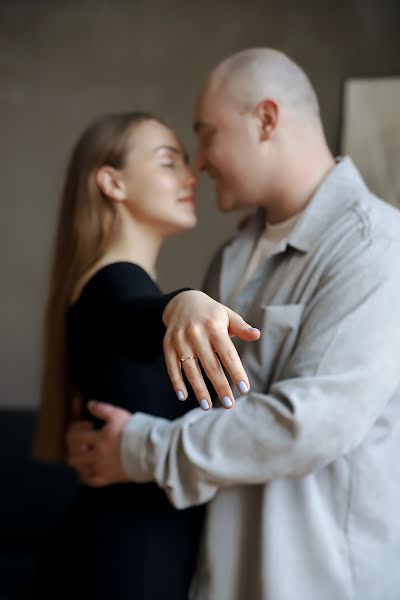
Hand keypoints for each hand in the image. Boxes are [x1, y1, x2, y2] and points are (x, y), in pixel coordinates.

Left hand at [67, 401, 131, 486]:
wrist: (150, 450)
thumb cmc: (135, 430)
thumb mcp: (118, 415)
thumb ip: (102, 409)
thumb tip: (89, 404)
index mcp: (99, 438)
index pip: (74, 436)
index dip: (76, 429)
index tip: (88, 426)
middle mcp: (97, 455)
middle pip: (74, 453)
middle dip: (74, 447)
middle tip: (83, 441)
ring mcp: (102, 468)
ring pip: (80, 467)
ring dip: (78, 460)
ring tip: (83, 454)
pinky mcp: (108, 478)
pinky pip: (90, 480)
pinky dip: (85, 476)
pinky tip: (86, 470)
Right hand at [162, 290, 260, 409]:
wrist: (182, 302)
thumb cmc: (211, 313)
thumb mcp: (227, 315)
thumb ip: (242, 327)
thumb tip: (257, 335)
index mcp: (214, 327)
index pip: (228, 354)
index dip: (236, 372)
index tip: (244, 389)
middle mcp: (196, 334)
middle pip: (210, 365)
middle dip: (220, 386)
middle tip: (229, 404)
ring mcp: (180, 340)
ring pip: (190, 370)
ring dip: (198, 389)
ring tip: (207, 406)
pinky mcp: (168, 345)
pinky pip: (172, 367)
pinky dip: (176, 382)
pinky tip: (183, 396)